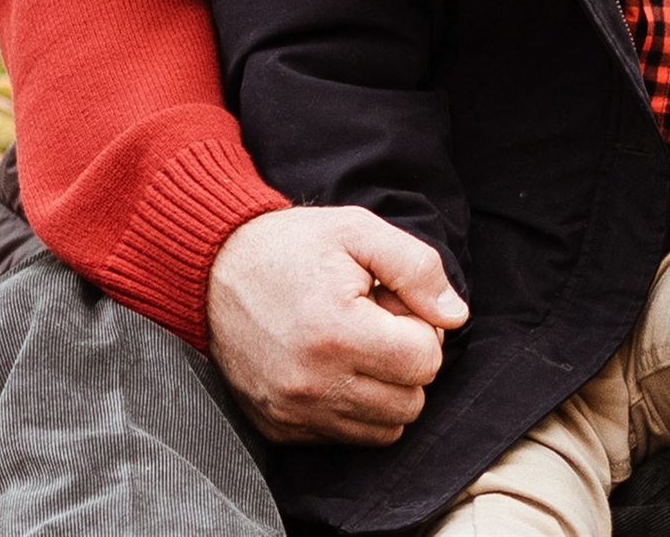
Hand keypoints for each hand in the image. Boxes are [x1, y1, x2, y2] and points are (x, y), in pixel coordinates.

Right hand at [207, 206, 468, 445]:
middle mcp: (313, 383)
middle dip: (406, 359)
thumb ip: (416, 268)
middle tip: (376, 322)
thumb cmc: (291, 246)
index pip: (426, 360)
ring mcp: (293, 412)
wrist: (213, 269)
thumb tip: (456, 315)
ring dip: (385, 388)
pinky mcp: (279, 428)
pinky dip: (353, 407)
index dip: (420, 325)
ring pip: (385, 428)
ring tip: (356, 343)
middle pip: (411, 400)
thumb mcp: (357, 231)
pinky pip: (346, 438)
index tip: (390, 302)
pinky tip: (334, 365)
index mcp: (337, 332)